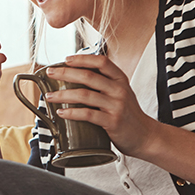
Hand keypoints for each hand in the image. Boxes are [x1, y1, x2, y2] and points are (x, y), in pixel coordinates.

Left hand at [45, 54, 159, 156]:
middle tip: (49, 73)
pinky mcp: (112, 122)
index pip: (102, 62)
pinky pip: (88, 114)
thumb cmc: (128, 114)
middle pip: (88, 76)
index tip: (66, 59)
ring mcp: (116, 106)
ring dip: (63, 94)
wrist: (146, 136)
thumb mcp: (120, 94)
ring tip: (49, 96)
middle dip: (65, 73)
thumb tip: (75, 78)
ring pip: (84, 95)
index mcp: (120, 80)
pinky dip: (71, 112)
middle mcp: (119, 90)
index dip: (83, 59)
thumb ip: (104, 85)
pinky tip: (61, 112)